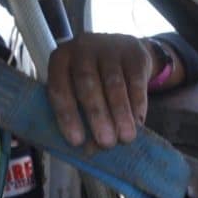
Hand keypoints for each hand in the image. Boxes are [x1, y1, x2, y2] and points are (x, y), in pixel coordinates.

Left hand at [48, 33, 155, 148]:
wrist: (123, 50)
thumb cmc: (93, 78)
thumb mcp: (77, 89)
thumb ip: (79, 115)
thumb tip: (89, 150)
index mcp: (60, 59)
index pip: (59, 88)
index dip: (67, 116)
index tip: (77, 141)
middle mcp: (82, 48)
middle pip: (88, 84)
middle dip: (97, 116)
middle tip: (106, 143)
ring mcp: (109, 47)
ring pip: (114, 84)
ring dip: (120, 114)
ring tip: (125, 138)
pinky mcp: (134, 53)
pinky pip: (136, 81)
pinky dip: (137, 105)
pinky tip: (138, 123)